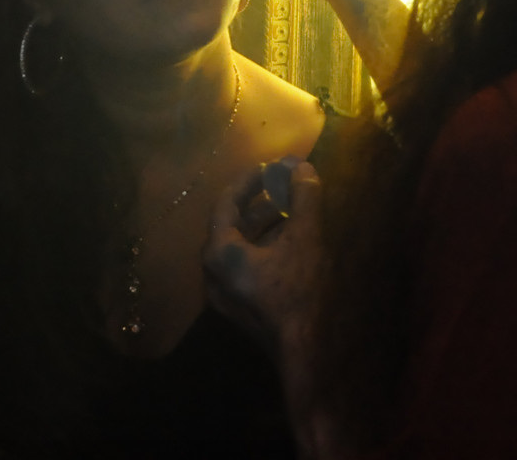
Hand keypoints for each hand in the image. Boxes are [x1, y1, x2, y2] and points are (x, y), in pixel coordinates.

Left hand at [203, 160, 323, 353]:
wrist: (302, 350)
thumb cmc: (296, 290)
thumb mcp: (303, 238)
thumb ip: (302, 199)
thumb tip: (301, 167)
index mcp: (218, 251)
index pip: (227, 201)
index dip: (251, 179)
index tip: (273, 166)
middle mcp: (213, 271)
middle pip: (234, 223)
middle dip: (262, 201)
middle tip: (287, 184)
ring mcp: (224, 291)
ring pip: (242, 245)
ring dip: (267, 224)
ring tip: (295, 209)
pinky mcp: (239, 305)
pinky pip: (247, 264)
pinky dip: (266, 246)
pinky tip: (292, 241)